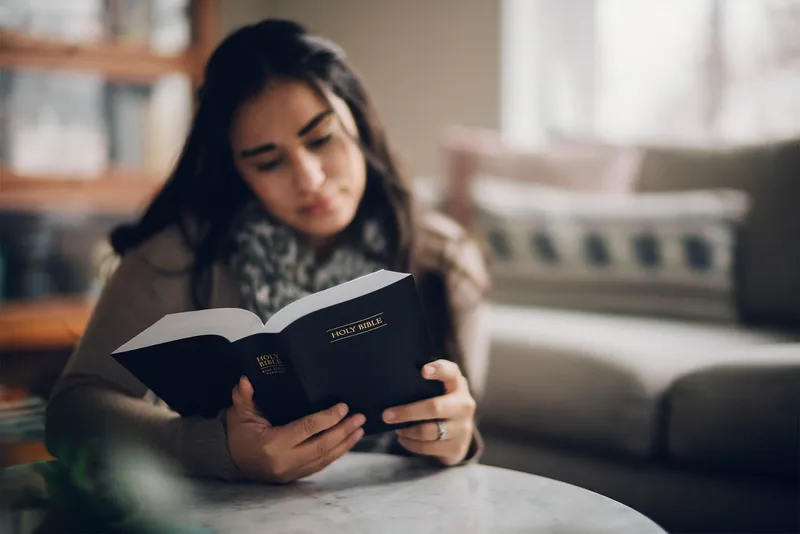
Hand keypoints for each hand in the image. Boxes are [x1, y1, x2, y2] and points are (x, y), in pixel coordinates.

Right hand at [225, 376, 364, 482]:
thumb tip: (246, 379)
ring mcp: (290, 472)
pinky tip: (346, 444)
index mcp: (273, 443)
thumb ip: (244, 396)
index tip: (343, 407)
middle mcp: (284, 460)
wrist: (228, 460)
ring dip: (344, 444)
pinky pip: (319, 466)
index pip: (306, 429)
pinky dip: (334, 455)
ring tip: (359, 430)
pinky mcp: (293, 477)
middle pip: (321, 446)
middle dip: (343, 431)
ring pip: (324, 459)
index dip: (327, 418)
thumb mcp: (238, 412)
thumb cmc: (237, 433)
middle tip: (360, 418)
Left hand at [383, 359, 475, 465]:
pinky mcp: (456, 447)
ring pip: (427, 431)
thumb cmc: (443, 403)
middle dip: (407, 412)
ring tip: (397, 428)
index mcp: (457, 385)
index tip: (423, 371)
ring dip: (407, 430)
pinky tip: (403, 438)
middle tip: (387, 415)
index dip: (438, 370)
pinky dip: (410, 443)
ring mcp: (462, 428)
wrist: (462, 433)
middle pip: (434, 408)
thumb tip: (393, 384)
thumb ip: (425, 384)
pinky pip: (427, 447)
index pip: (451, 372)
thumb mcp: (441, 389)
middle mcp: (464, 405)